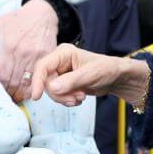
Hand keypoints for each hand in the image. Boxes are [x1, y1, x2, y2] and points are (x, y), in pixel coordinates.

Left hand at [0, 0, 58, 100]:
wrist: (42, 13)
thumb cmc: (17, 20)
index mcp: (8, 46)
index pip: (2, 75)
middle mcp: (22, 53)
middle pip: (14, 82)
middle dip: (8, 92)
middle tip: (3, 97)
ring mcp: (36, 56)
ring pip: (27, 83)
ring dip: (20, 94)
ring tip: (14, 98)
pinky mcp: (47, 58)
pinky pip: (40, 79)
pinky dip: (33, 89)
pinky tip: (27, 93)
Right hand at [30, 44, 149, 106]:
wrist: (116, 78)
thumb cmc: (106, 69)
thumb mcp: (90, 75)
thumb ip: (71, 81)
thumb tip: (52, 88)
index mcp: (63, 53)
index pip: (42, 66)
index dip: (37, 81)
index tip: (36, 96)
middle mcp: (59, 62)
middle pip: (46, 82)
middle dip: (60, 93)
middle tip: (78, 96)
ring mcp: (61, 74)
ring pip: (51, 91)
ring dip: (65, 98)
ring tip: (81, 96)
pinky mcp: (63, 84)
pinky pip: (58, 96)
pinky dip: (67, 100)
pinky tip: (79, 97)